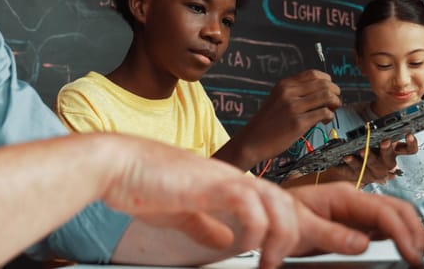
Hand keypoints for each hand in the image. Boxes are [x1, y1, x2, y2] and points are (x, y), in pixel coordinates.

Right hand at [102, 134, 304, 263]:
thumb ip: (205, 226)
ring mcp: (225, 178)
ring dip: (281, 235)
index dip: (292, 225)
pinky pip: (248, 206)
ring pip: (277, 201)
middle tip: (291, 261)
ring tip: (270, 262)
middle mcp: (235, 179)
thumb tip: (224, 241)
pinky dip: (253, 230)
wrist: (117, 165)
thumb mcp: (182, 214)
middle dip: (305, 231)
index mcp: (230, 185)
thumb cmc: (144, 186)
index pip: (275, 202)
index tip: (296, 252)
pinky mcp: (211, 183)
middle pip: (287, 201)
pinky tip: (241, 246)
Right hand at [219, 69, 340, 169]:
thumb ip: (295, 93)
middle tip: (335, 102)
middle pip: (323, 84)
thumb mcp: (277, 99)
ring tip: (331, 111)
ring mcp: (293, 108)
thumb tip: (322, 91)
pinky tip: (324, 121)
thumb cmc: (266, 123)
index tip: (330, 89)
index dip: (327, 81)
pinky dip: (329, 116)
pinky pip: (324, 113)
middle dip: (335, 93)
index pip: (313, 74)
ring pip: (327, 97)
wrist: (252, 141)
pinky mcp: (298, 123)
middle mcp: (289, 93)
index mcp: (284, 85)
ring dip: (335, 104)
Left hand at [287, 182, 423, 265]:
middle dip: (414, 231)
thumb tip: (362, 244)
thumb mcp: (303, 227)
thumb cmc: (281, 215)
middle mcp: (354, 201)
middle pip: (398, 209)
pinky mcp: (356, 224)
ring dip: (409, 234)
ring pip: (395, 217)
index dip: (402, 232)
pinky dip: (398, 238)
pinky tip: (400, 251)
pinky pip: (384, 228)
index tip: (411, 253)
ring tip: (414, 256)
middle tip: (419, 257)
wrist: (269, 215)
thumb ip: (332, 235)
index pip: (384, 211)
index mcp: (343, 197)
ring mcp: (357, 212)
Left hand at [316, 133, 417, 184]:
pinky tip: (347, 156)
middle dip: (387, 150)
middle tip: (385, 142)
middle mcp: (386, 164)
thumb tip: (384, 109)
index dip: (411, 143)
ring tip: (362, 150)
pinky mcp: (360, 176)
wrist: (346, 161)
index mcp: (393, 151)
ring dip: (369, 157)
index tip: (408, 134)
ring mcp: (374, 172)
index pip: (409, 150)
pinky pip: (357, 170)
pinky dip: (352, 163)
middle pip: (390, 161)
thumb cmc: (364, 144)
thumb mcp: (373, 133)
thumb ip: (379, 125)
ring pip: (374, 166)